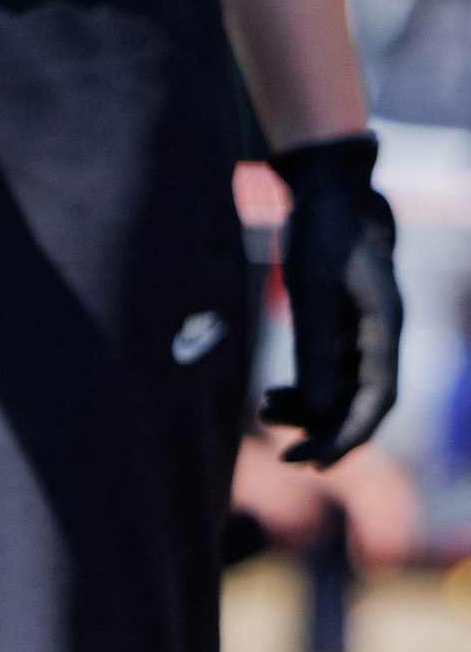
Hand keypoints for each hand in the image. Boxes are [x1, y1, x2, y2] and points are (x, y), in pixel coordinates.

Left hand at [260, 133, 400, 465]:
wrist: (329, 189)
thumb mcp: (312, 290)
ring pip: (342, 388)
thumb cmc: (322, 233)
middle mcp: (381, 335)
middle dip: (324, 430)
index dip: (350, 436)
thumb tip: (316, 408)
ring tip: (265, 411)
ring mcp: (364, 331)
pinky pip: (329, 371)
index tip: (318, 462)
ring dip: (309, 408)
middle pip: (359, 402)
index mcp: (385, 328)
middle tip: (286, 456)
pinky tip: (274, 393)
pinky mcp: (344, 325)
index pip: (377, 400)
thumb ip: (314, 349)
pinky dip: (305, 386)